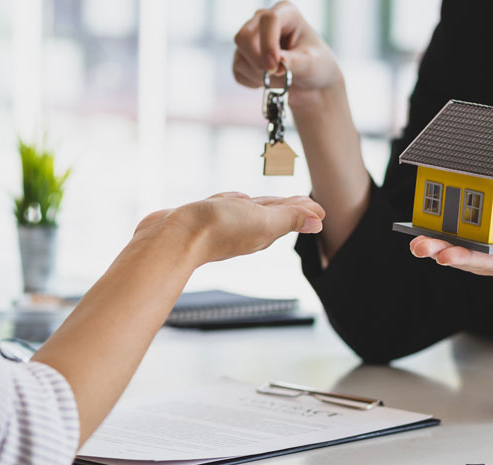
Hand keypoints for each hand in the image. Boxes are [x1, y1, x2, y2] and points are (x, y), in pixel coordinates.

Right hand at [136, 192, 323, 264]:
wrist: (174, 238)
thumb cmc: (217, 229)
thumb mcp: (263, 220)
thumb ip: (290, 218)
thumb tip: (318, 222)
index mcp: (263, 229)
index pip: (289, 216)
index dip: (303, 209)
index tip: (317, 207)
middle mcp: (245, 228)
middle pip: (272, 213)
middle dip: (287, 207)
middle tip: (302, 203)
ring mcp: (222, 223)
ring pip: (248, 209)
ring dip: (262, 204)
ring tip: (273, 202)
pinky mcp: (202, 217)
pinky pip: (223, 205)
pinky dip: (233, 200)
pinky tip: (233, 199)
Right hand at [232, 1, 341, 104]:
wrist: (310, 83)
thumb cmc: (316, 65)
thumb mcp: (312, 63)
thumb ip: (296, 62)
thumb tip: (279, 62)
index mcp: (285, 13)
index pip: (268, 20)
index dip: (268, 44)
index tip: (275, 67)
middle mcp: (263, 21)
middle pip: (244, 37)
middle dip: (257, 61)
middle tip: (275, 74)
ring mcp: (251, 38)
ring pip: (240, 57)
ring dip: (258, 74)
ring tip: (279, 77)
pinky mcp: (243, 56)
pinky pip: (238, 71)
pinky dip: (253, 81)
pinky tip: (269, 80)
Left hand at [408, 236, 492, 279]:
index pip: (483, 262)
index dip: (464, 259)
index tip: (447, 257)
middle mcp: (487, 259)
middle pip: (461, 256)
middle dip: (440, 252)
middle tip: (421, 247)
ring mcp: (478, 251)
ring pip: (452, 247)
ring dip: (432, 244)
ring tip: (414, 242)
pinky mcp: (473, 241)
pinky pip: (452, 237)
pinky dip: (436, 231)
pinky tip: (417, 228)